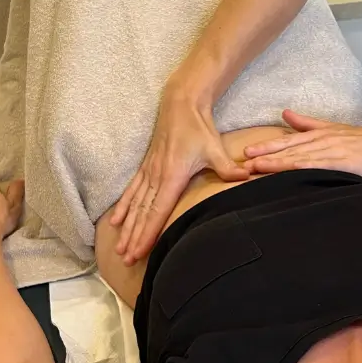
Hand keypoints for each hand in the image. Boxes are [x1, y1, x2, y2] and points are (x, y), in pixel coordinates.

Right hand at [110, 91, 248, 264]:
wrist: (181, 104)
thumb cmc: (199, 127)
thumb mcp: (215, 148)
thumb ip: (227, 167)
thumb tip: (246, 177)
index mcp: (171, 176)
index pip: (157, 211)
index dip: (147, 233)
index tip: (139, 251)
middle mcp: (156, 176)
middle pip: (143, 213)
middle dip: (134, 238)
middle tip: (126, 258)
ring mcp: (149, 172)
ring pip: (135, 205)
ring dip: (126, 228)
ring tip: (119, 248)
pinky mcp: (147, 167)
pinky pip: (132, 191)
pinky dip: (123, 207)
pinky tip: (115, 221)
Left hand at [243, 110, 361, 181]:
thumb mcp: (337, 129)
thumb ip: (311, 124)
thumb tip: (287, 115)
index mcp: (322, 134)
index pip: (290, 141)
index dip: (268, 147)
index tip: (248, 151)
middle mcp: (322, 140)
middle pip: (287, 148)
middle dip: (263, 154)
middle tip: (241, 160)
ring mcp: (329, 151)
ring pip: (295, 157)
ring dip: (272, 162)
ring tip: (252, 167)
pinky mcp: (338, 162)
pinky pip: (311, 166)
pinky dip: (292, 168)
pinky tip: (279, 173)